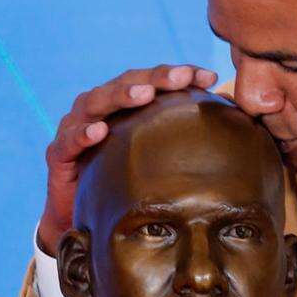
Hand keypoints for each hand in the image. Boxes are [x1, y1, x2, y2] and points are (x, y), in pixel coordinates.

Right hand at [38, 63, 217, 254]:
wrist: (82, 221)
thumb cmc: (125, 187)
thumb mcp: (157, 165)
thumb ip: (185, 144)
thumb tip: (238, 132)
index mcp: (126, 107)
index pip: (155, 83)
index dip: (180, 76)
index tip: (209, 78)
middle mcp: (100, 109)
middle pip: (129, 83)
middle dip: (156, 78)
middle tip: (182, 76)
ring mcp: (76, 127)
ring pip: (98, 102)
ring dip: (122, 96)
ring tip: (144, 95)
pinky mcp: (58, 153)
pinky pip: (71, 139)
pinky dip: (84, 133)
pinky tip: (100, 131)